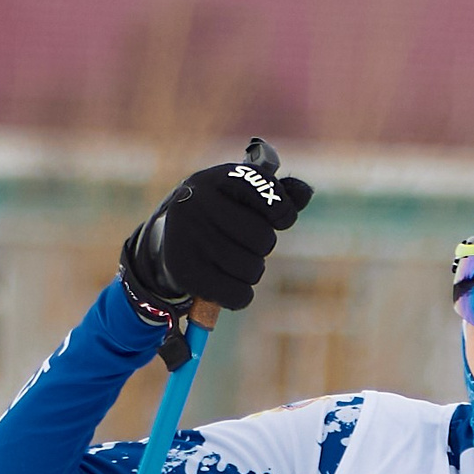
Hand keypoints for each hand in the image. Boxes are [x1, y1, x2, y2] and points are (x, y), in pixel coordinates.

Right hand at [119, 158, 313, 320]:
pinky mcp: (183, 270)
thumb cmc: (221, 213)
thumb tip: (304, 194)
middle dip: (263, 246)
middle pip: (263, 239)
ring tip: (234, 261)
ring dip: (252, 271)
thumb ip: (278, 193)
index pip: (270, 195)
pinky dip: (241, 295)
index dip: (283, 213)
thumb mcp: (245, 195)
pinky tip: (229, 284)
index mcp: (218, 178)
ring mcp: (187, 237)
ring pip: (252, 269)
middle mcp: (197, 202)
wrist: (169, 238)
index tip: (278, 218)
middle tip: (246, 243)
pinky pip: (237, 296)